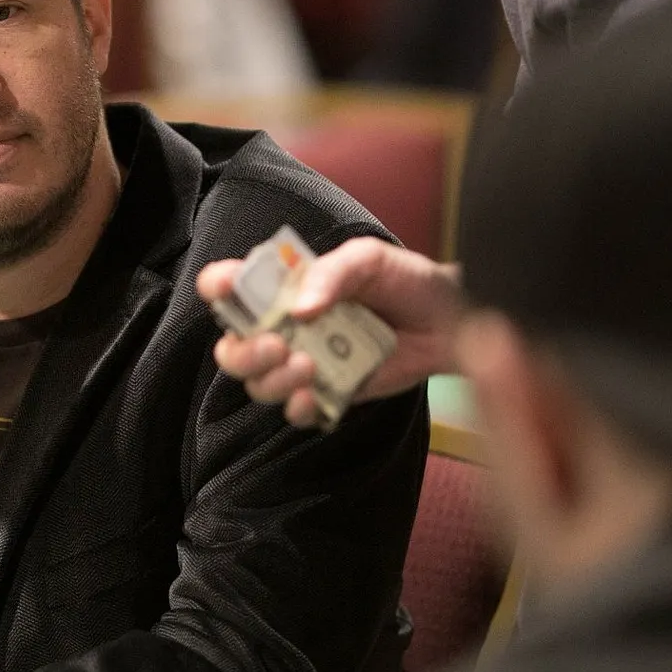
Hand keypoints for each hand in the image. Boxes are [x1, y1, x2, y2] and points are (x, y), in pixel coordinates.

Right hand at [197, 237, 461, 427]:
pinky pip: (296, 411)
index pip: (231, 286)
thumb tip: (300, 309)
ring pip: (258, 384)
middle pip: (232, 348)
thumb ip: (332, 274)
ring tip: (307, 367)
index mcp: (284, 287)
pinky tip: (313, 396)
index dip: (219, 286)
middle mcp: (284, 327)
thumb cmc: (406, 281)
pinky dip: (297, 408)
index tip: (226, 287)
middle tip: (275, 345)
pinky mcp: (329, 393)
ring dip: (271, 380)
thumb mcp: (369, 260)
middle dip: (243, 351)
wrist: (452, 320)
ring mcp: (303, 363)